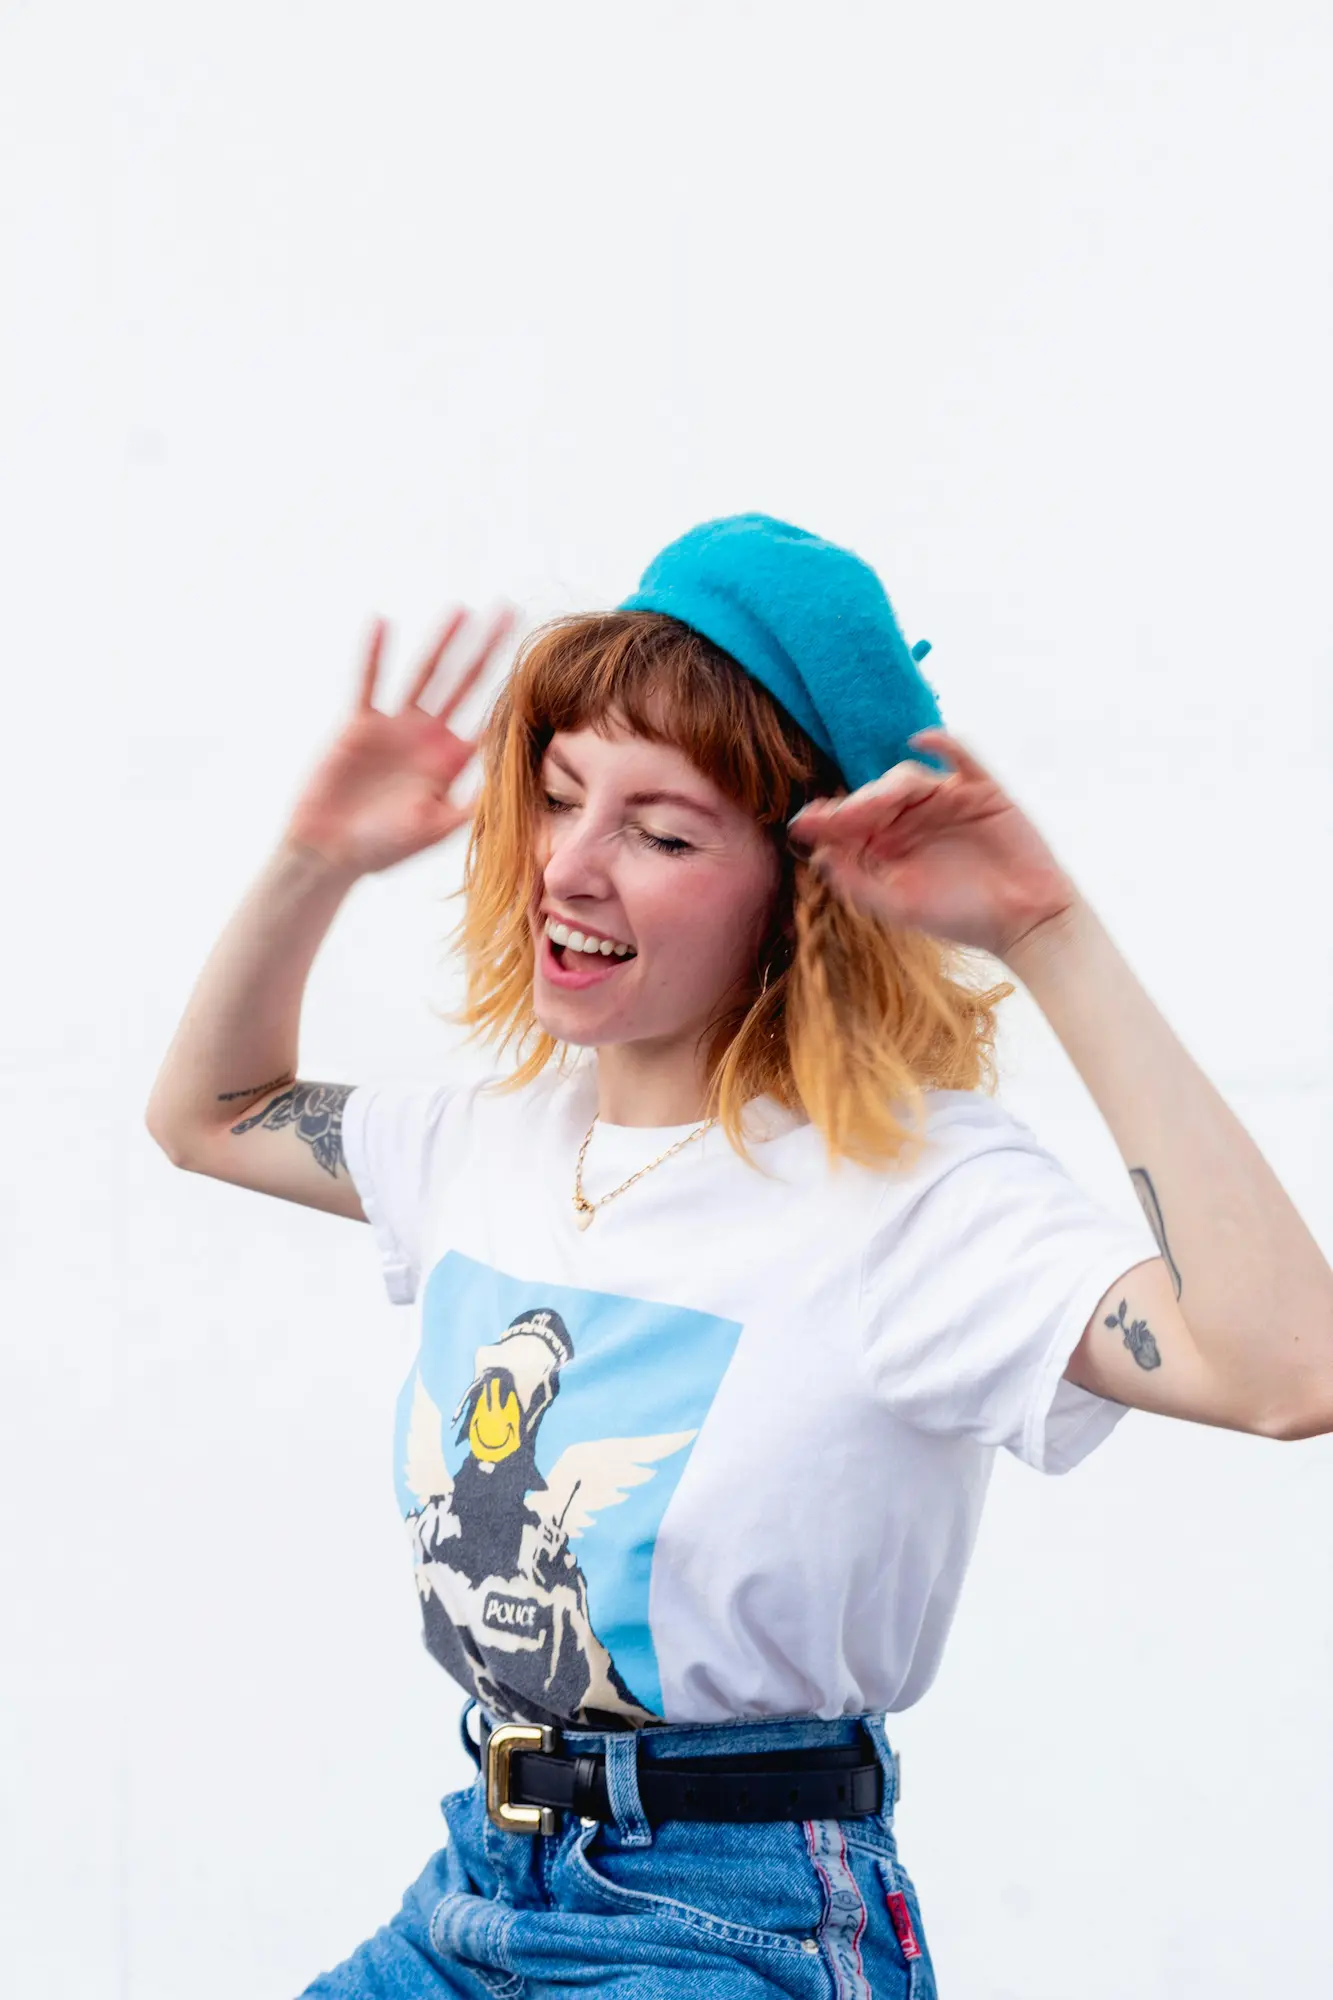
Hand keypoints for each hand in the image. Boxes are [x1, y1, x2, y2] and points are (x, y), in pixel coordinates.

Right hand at [282, 607, 513, 876]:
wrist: (330, 851)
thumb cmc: (382, 848)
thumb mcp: (436, 828)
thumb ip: (472, 806)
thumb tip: (513, 788)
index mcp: (452, 761)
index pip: (489, 719)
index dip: (514, 694)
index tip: (543, 662)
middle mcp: (428, 737)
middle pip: (464, 683)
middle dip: (486, 648)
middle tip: (509, 611)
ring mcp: (395, 726)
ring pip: (424, 675)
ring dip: (442, 643)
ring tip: (462, 610)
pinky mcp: (360, 724)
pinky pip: (369, 682)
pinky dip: (374, 655)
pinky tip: (382, 622)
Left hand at [788, 727, 1077, 960]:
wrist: (1023, 921)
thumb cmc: (961, 917)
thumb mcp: (898, 905)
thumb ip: (856, 881)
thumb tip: (816, 856)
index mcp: (887, 843)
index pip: (849, 823)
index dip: (825, 820)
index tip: (802, 824)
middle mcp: (911, 817)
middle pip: (872, 797)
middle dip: (851, 806)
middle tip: (834, 819)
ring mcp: (945, 799)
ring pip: (906, 778)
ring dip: (884, 788)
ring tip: (870, 805)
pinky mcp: (980, 789)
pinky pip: (960, 756)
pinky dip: (941, 743)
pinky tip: (921, 739)